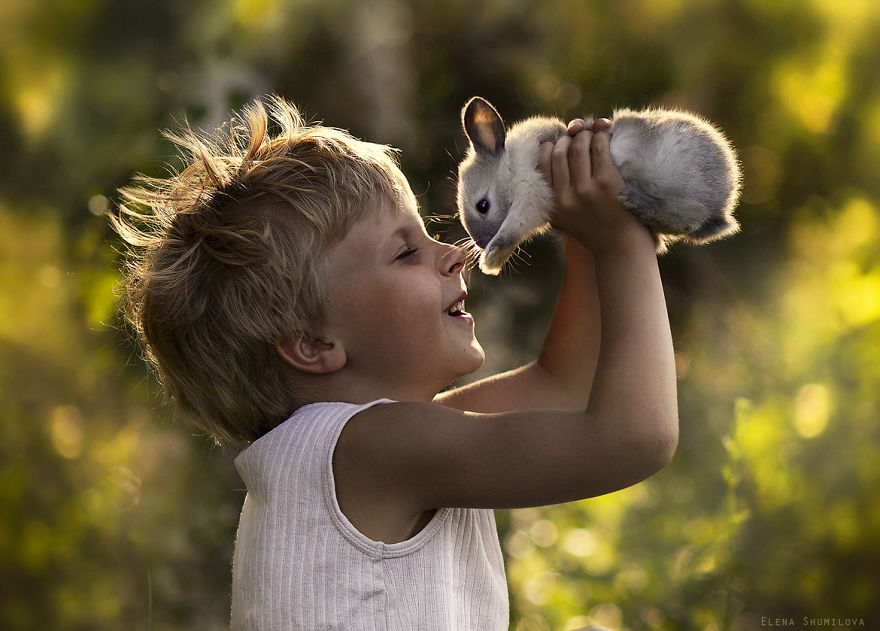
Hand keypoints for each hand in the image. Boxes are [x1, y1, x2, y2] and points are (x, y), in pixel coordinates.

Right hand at [539, 118, 648, 253]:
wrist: (621, 248)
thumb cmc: (596, 230)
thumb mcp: (565, 219)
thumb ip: (556, 195)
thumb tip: (552, 152)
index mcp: (553, 205)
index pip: (543, 163)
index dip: (550, 146)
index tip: (559, 142)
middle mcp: (566, 197)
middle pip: (560, 152)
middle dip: (568, 138)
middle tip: (577, 136)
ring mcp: (587, 189)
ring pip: (579, 147)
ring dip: (585, 135)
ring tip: (591, 135)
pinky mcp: (608, 182)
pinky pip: (600, 148)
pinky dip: (601, 137)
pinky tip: (605, 136)